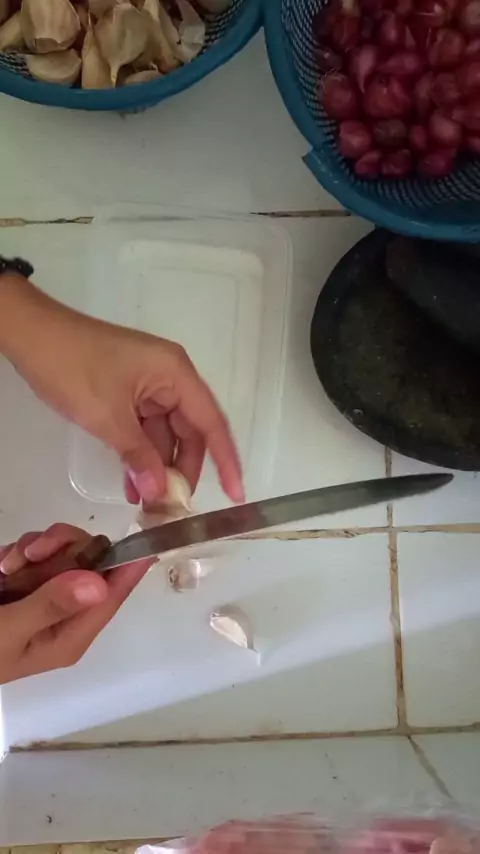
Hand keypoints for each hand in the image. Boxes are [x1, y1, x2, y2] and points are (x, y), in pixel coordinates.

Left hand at [0, 276, 243, 504]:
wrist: (29, 334)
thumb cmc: (72, 366)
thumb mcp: (108, 416)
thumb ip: (138, 456)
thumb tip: (160, 494)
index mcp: (176, 374)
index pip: (211, 423)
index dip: (225, 460)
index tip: (235, 494)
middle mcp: (170, 379)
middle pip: (190, 432)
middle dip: (182, 470)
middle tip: (173, 507)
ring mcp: (148, 386)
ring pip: (165, 435)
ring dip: (156, 467)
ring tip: (147, 504)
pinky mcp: (128, 393)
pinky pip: (143, 430)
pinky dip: (139, 455)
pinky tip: (132, 484)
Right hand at [0, 524, 152, 684]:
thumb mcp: (9, 632)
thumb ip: (49, 605)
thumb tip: (99, 584)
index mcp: (70, 634)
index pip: (113, 596)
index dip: (130, 564)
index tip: (144, 534)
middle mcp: (66, 612)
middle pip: (91, 562)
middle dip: (65, 548)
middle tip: (32, 553)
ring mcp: (45, 594)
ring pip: (65, 550)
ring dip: (37, 547)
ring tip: (8, 565)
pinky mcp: (25, 581)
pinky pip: (39, 550)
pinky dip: (20, 550)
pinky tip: (2, 564)